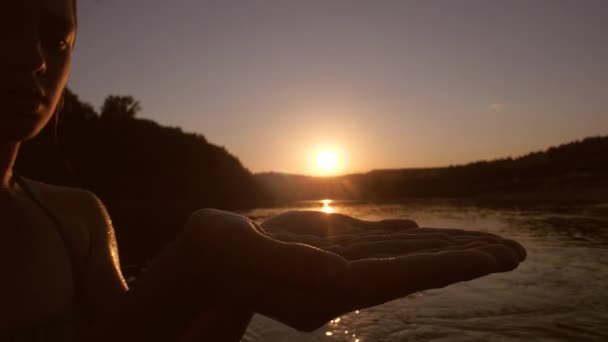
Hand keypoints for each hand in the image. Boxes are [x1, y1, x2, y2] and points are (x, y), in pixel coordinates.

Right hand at [187, 209, 525, 331]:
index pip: (393, 277)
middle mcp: (341, 284)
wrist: (200, 263)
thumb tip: (339, 277)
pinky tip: (428, 235)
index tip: (487, 259)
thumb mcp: (233, 251)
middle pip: (411, 270)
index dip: (440, 266)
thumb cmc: (208, 254)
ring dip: (446, 249)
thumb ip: (285, 265)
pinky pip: (379, 245)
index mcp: (321, 287)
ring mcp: (339, 269)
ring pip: (401, 257)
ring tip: (494, 247)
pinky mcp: (332, 255)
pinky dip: (410, 239)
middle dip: (462, 261)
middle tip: (518, 254)